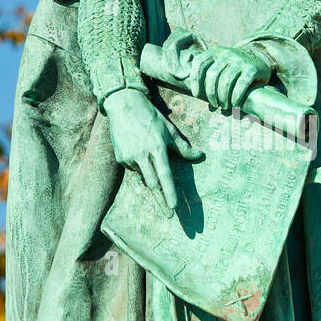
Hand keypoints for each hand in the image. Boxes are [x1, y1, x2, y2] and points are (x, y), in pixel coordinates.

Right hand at [104, 88, 201, 216]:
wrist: (123, 105)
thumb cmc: (150, 117)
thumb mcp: (168, 129)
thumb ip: (183, 146)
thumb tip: (200, 156)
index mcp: (156, 147)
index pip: (165, 175)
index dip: (170, 193)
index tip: (174, 207)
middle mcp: (142, 154)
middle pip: (153, 184)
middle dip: (162, 201)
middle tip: (169, 216)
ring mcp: (129, 157)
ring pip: (144, 176)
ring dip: (151, 176)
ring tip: (147, 156)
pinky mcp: (120, 158)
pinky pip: (135, 169)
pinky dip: (141, 166)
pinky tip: (139, 151)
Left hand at [182, 43, 271, 110]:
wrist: (259, 58)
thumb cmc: (233, 67)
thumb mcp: (219, 63)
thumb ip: (207, 71)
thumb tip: (192, 90)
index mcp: (215, 52)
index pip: (199, 63)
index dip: (195, 80)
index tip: (196, 94)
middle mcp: (226, 54)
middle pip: (213, 75)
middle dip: (211, 93)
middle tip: (214, 104)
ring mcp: (240, 60)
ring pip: (226, 82)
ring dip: (223, 98)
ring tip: (224, 106)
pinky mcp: (252, 69)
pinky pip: (241, 85)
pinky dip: (236, 97)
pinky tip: (235, 104)